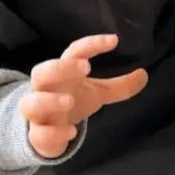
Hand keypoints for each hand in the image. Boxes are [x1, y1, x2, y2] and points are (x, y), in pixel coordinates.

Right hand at [19, 35, 147, 157]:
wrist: (47, 131)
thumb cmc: (71, 101)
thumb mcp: (97, 93)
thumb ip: (120, 86)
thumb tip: (144, 74)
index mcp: (63, 73)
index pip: (73, 52)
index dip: (91, 44)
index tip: (114, 40)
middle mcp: (46, 89)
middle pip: (41, 71)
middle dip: (60, 68)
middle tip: (85, 67)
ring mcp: (38, 112)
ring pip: (31, 103)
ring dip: (49, 100)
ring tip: (69, 100)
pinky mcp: (37, 134)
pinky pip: (38, 134)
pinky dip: (54, 133)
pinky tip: (71, 132)